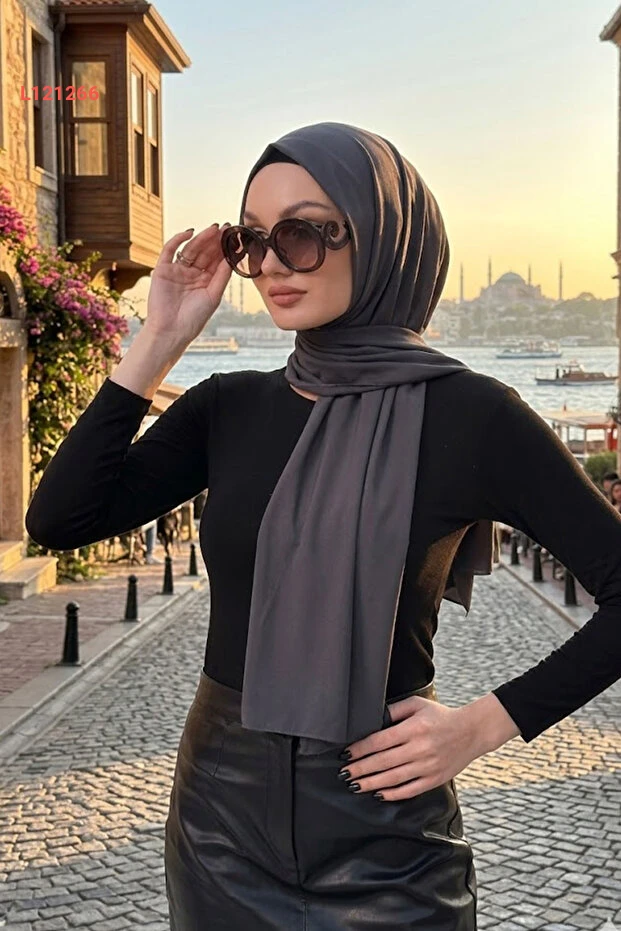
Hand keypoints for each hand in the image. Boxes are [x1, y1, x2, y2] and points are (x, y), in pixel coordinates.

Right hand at [145, 224, 232, 345]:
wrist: (171, 331)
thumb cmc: (194, 318)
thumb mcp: (213, 296)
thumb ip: (222, 276)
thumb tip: (232, 257)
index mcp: (205, 281)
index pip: (216, 261)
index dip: (224, 249)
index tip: (234, 237)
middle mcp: (192, 274)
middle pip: (205, 252)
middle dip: (215, 241)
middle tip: (225, 228)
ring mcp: (177, 270)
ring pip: (191, 249)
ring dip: (201, 238)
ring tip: (213, 229)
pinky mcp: (163, 269)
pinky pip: (169, 250)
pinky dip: (178, 239)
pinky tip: (190, 232)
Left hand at [338, 692, 517, 800]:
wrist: (472, 731)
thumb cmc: (440, 716)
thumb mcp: (417, 704)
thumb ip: (394, 710)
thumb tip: (371, 720)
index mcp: (414, 728)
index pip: (379, 741)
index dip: (360, 749)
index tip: (345, 754)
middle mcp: (420, 748)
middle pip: (383, 762)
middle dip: (360, 769)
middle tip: (343, 773)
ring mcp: (428, 766)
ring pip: (394, 778)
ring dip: (371, 783)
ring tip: (355, 785)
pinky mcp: (435, 779)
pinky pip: (410, 790)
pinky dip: (393, 794)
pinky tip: (379, 794)